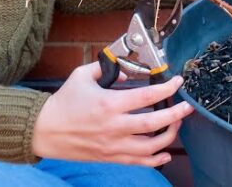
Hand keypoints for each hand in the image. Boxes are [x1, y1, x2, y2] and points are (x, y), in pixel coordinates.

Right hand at [30, 61, 193, 165]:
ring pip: (150, 146)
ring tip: (176, 125)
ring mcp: (113, 145)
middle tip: (187, 107)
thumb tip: (127, 71)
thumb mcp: (82, 76)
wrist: (44, 131)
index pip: (147, 96)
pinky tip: (165, 153)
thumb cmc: (63, 103)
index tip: (177, 82)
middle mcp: (114, 127)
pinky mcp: (110, 157)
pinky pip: (139, 162)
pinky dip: (156, 159)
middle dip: (176, 115)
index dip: (167, 88)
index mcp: (109, 104)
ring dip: (169, 136)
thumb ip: (107, 68)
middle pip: (154, 123)